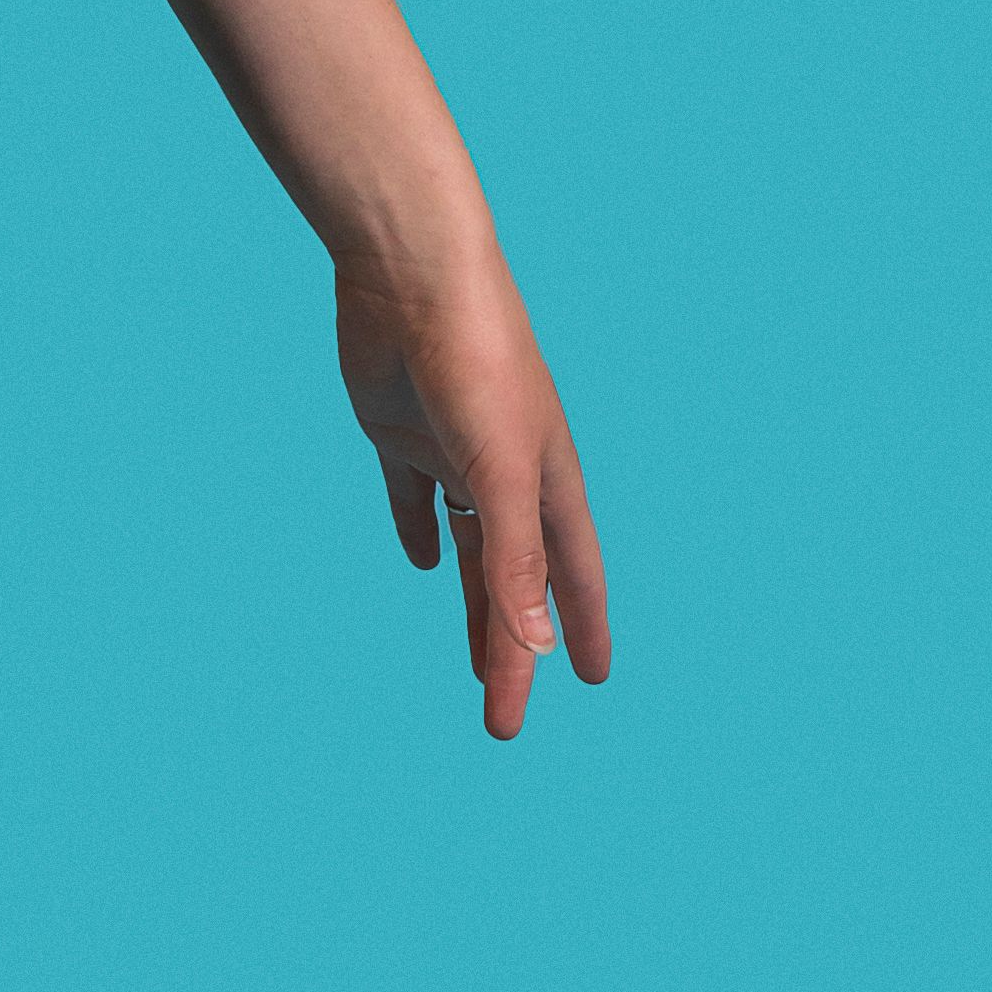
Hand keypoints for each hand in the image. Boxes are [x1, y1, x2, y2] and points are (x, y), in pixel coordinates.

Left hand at [335, 242, 611, 744]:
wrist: (411, 271)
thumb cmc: (475, 361)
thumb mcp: (501, 471)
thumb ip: (518, 559)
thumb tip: (535, 649)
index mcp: (546, 481)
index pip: (569, 576)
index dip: (581, 630)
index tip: (593, 681)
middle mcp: (507, 471)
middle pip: (515, 581)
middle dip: (514, 650)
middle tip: (503, 719)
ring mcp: (454, 451)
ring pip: (472, 551)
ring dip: (474, 607)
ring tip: (472, 666)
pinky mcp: (399, 430)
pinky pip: (414, 497)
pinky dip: (420, 533)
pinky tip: (425, 564)